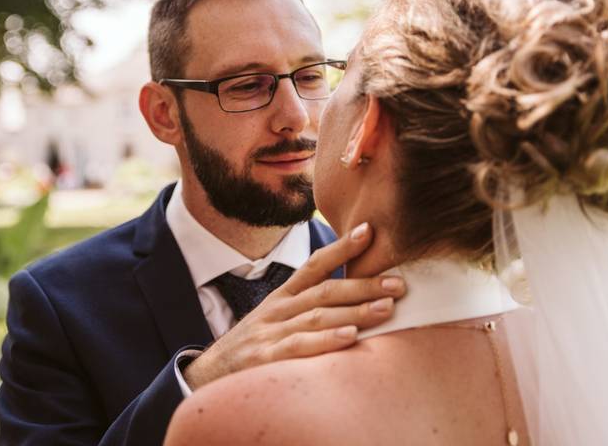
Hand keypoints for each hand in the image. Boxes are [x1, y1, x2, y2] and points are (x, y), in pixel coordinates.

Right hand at [182, 222, 405, 389]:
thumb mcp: (276, 321)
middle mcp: (278, 309)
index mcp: (283, 297)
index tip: (370, 231)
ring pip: (317, 315)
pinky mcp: (265, 358)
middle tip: (398, 283)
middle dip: (363, 284)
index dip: (341, 247)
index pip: (314, 264)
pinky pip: (299, 346)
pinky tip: (350, 337)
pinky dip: (326, 340)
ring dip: (355, 311)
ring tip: (387, 308)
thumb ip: (308, 309)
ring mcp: (270, 332)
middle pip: (325, 289)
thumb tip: (352, 300)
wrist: (208, 376)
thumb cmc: (253, 347)